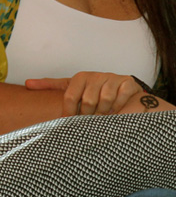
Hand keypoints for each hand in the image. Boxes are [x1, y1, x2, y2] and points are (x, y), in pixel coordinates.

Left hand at [26, 72, 146, 115]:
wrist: (123, 89)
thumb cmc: (95, 91)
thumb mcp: (72, 87)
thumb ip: (51, 86)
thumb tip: (27, 83)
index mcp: (81, 77)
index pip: (70, 97)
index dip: (70, 112)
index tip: (70, 122)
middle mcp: (97, 75)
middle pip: (88, 101)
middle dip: (89, 115)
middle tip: (91, 120)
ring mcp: (113, 78)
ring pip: (105, 100)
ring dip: (104, 112)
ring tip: (103, 116)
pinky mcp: (128, 82)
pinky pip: (120, 98)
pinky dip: (117, 107)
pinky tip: (116, 109)